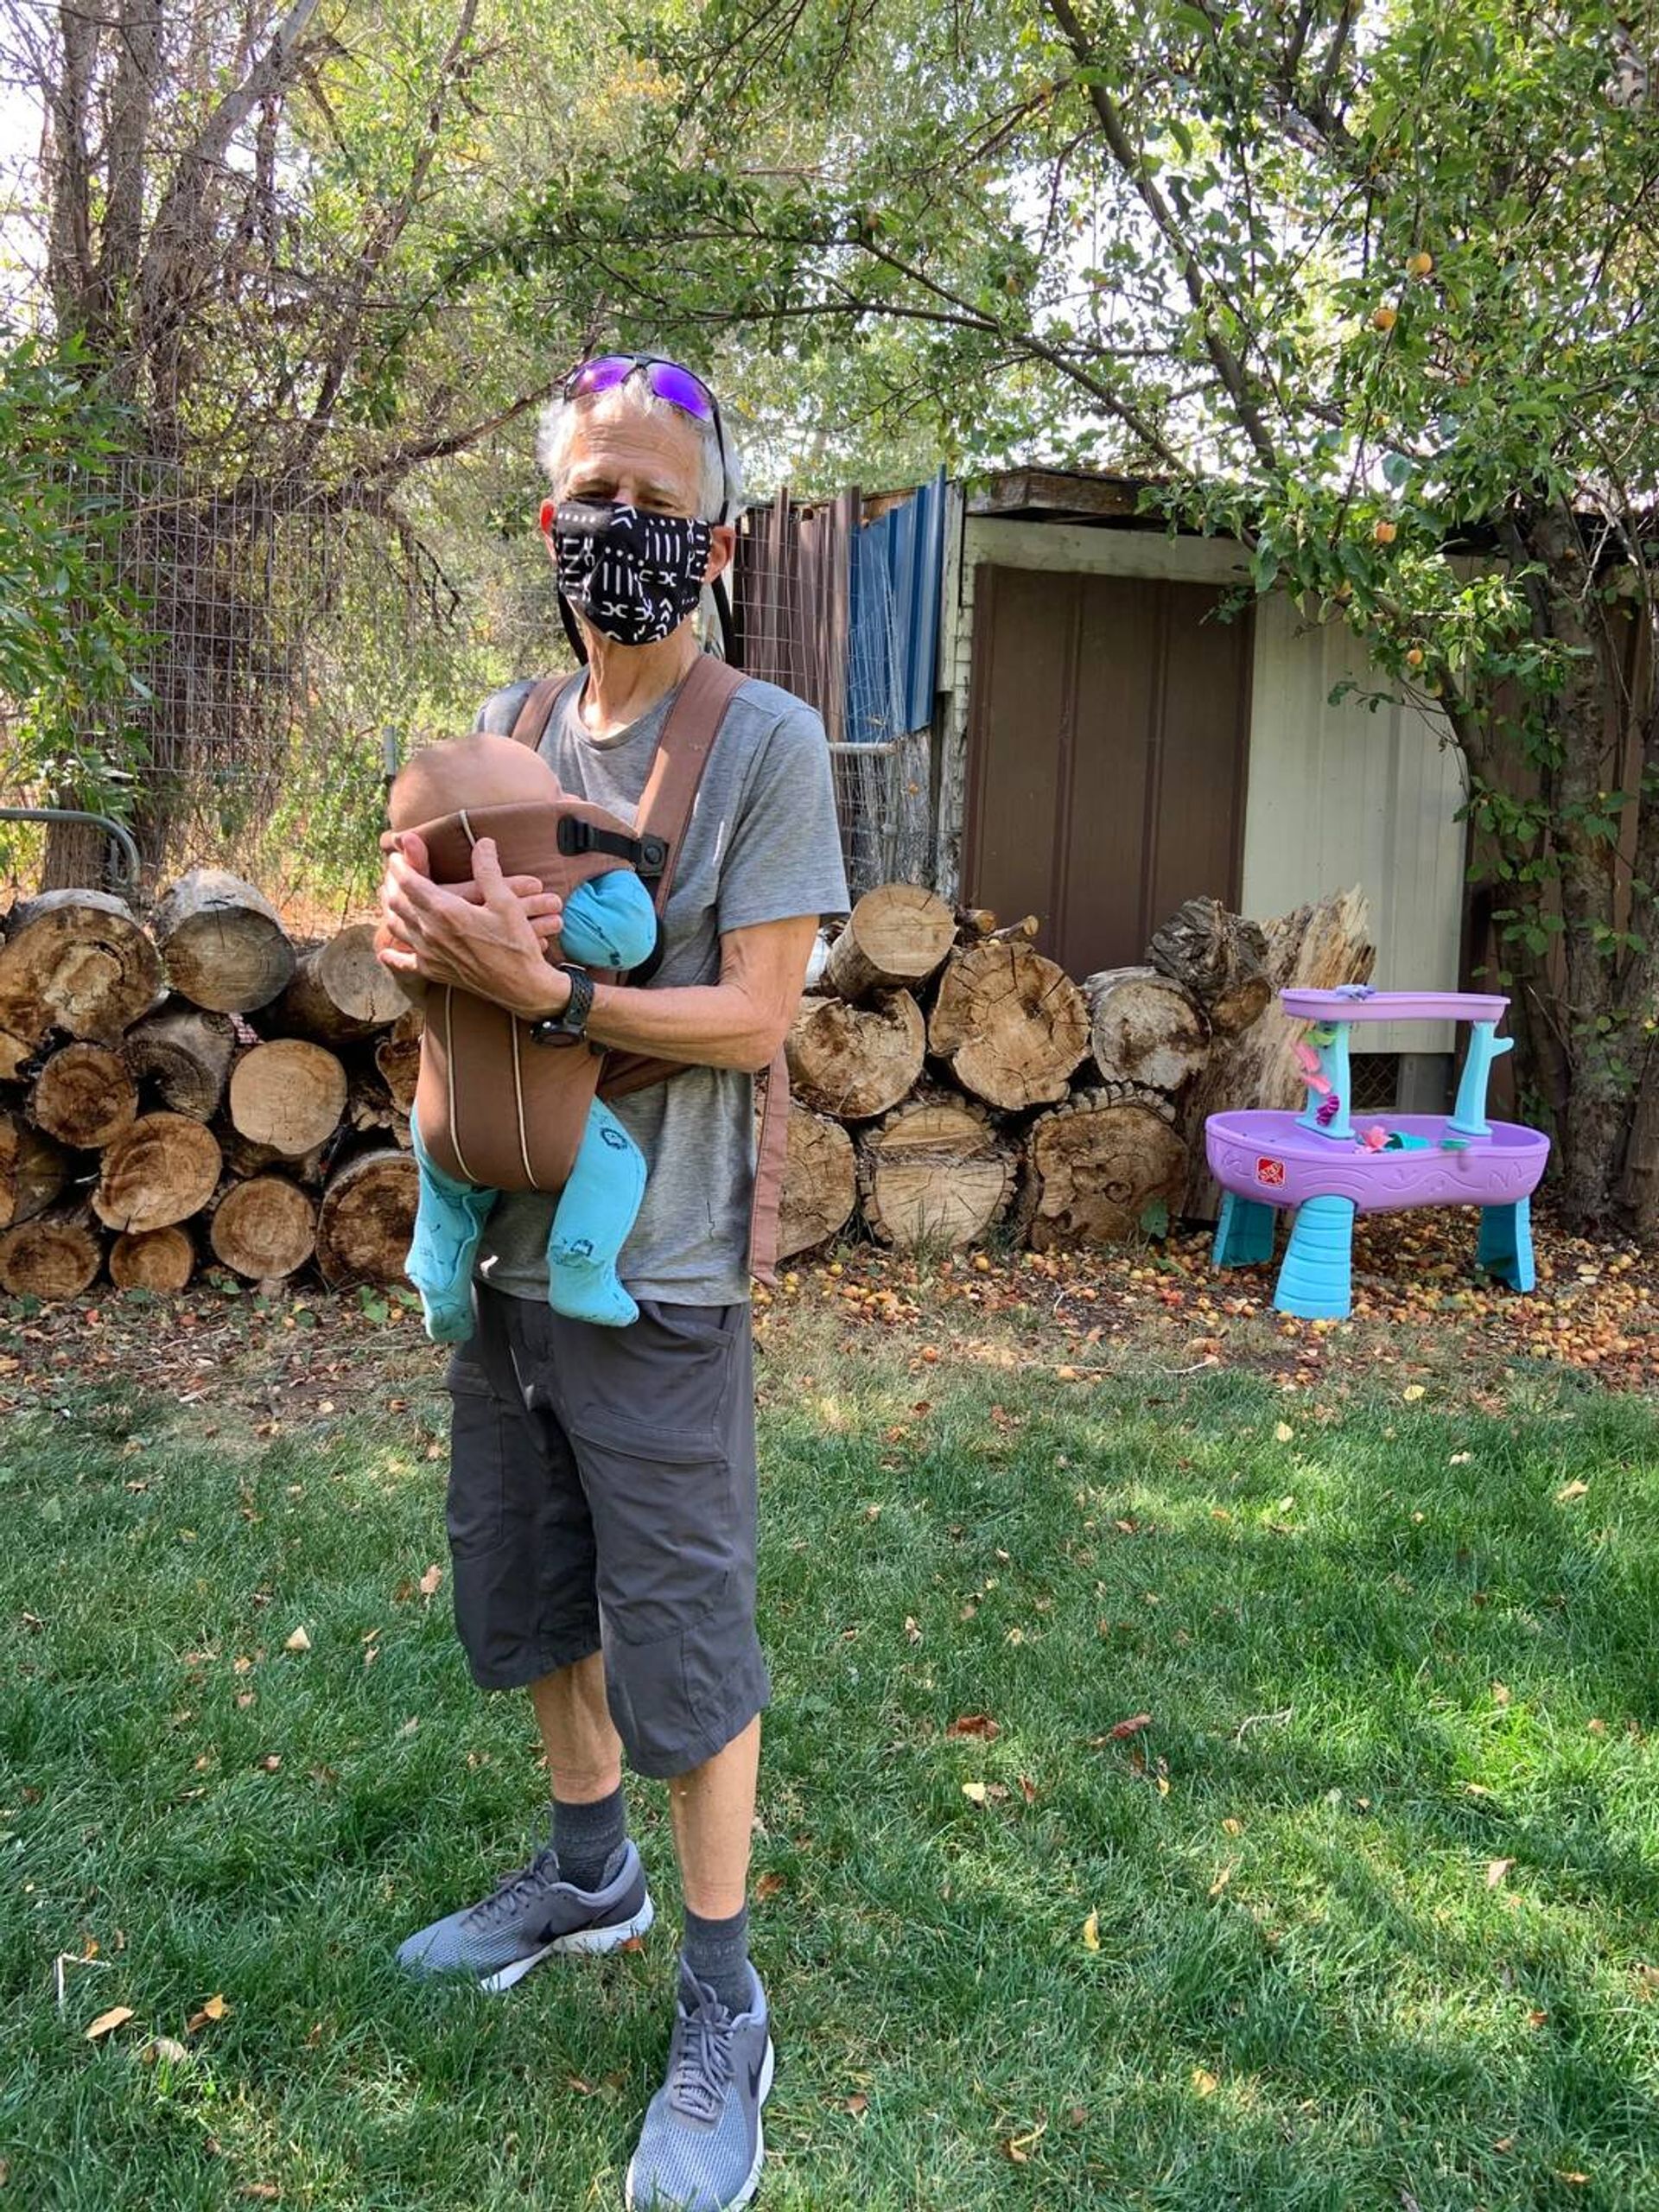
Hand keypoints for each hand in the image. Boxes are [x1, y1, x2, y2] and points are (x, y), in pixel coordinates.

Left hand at [376, 832, 571, 1019]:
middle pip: (397, 902)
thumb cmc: (516, 943)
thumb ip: (489, 870)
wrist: (522, 986)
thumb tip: (484, 844)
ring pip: (396, 927)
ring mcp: (430, 953)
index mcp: (447, 911)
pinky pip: (404, 963)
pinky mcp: (434, 971)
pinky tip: (385, 952)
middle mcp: (431, 932)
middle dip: (391, 883)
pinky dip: (392, 956)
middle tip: (393, 872)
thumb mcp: (506, 902)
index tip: (396, 856)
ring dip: (389, 909)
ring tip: (389, 897)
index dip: (399, 866)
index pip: (410, 882)